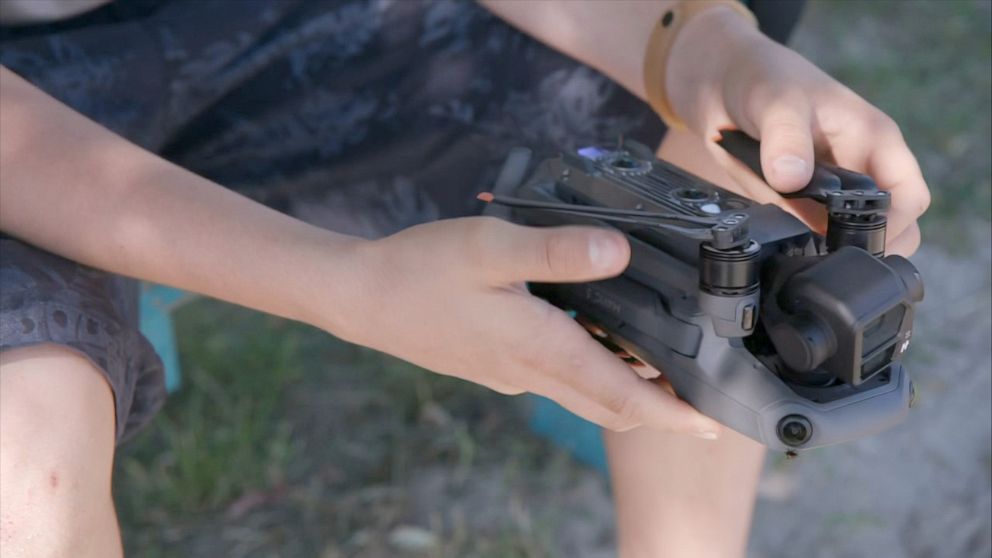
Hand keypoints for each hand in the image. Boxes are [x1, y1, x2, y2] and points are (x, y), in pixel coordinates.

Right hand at [333, 217, 720, 437]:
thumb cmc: (420, 270)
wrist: (362, 298)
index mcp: (540, 347)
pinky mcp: (494, 363)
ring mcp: (511, 372)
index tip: (712, 426)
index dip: (673, 414)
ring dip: (626, 392)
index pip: (622, 397)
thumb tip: (619, 252)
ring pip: (584, 394)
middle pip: (610, 405)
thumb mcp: (490, 248)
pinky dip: (589, 372)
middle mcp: (531, 370)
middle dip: (659, 411)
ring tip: (661, 367)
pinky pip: (557, 378)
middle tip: (700, 402)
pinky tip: (593, 338)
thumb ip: (556, 251)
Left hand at [667, 8, 930, 256]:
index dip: (893, 226)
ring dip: (827, 253)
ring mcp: (826, 193)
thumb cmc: (762, 78)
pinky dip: (798, 249)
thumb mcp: (776, 100)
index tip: (855, 244)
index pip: (908, 197)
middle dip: (864, 249)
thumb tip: (792, 179)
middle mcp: (858, 171)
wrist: (717, 85)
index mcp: (874, 141)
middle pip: (888, 229)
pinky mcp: (794, 206)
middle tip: (822, 256)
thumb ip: (786, 137)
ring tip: (797, 253)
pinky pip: (806, 238)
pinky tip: (778, 249)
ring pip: (846, 239)